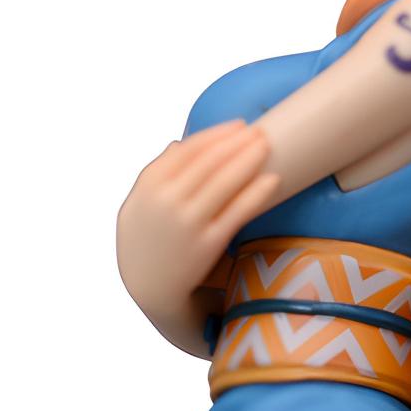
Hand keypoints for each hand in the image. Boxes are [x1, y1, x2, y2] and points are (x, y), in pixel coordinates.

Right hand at [116, 120, 278, 321]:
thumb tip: (179, 144)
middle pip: (209, 162)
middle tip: (261, 131)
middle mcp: (166, 201)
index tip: (239, 125)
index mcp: (149, 185)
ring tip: (267, 147)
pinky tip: (273, 180)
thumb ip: (156, 173)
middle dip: (238, 143)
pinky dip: (256, 194)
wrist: (149, 286)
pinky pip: (236, 213)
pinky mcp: (207, 244)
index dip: (217, 134)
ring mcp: (187, 223)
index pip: (189, 149)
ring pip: (224, 183)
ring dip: (249, 160)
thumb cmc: (147, 238)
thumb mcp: (138, 203)